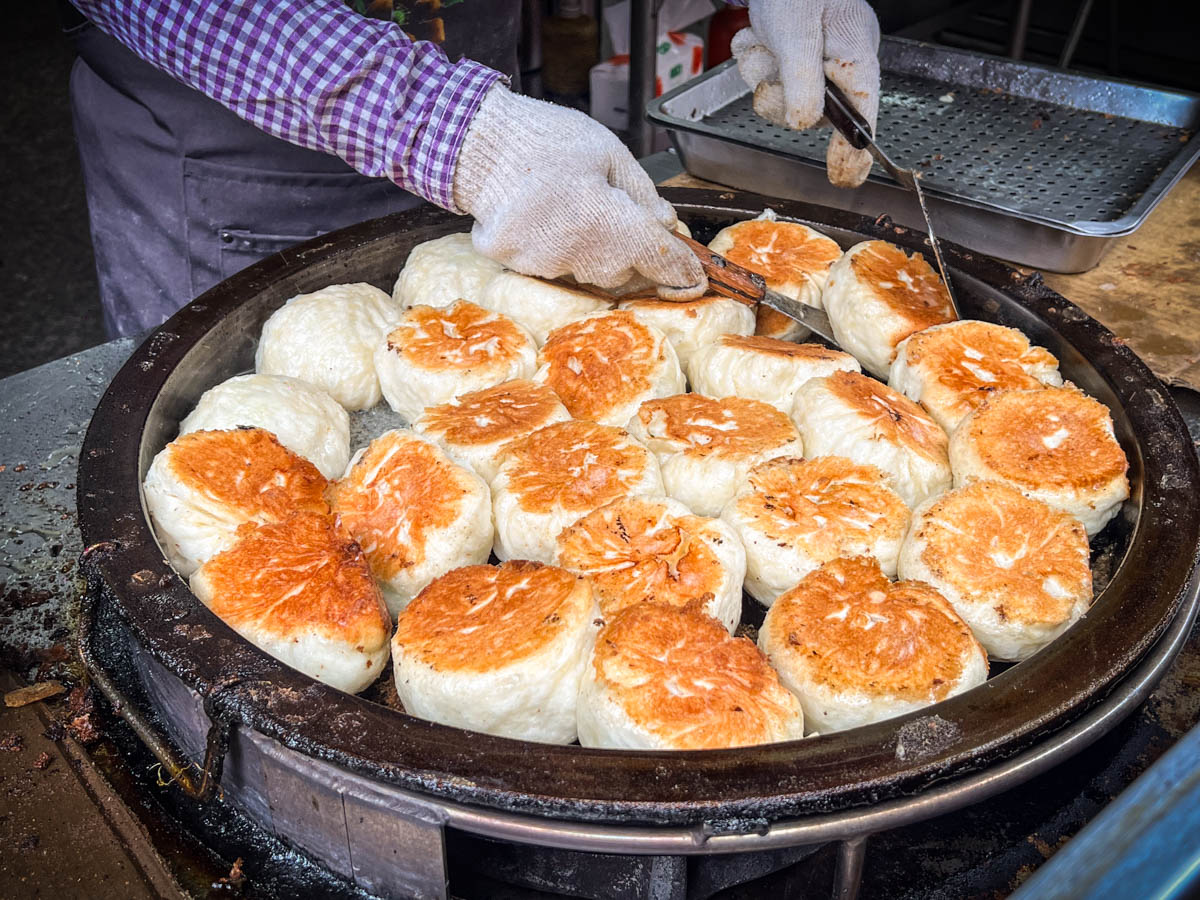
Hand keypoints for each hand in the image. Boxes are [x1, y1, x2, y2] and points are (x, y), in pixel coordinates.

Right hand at [453, 86, 706, 298]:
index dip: (681, 271)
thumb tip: (665, 225)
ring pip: (586, 272)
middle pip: (623, 271)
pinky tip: (544, 217)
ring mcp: (543, 264)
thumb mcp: (608, 152)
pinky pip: (550, 267)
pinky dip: (555, 248)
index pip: (658, 259)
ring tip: (571, 208)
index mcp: (608, 221)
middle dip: (629, 251)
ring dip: (591, 250)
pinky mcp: (514, 266)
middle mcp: (578, 253)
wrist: (474, 141)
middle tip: (615, 214)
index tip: (695, 279)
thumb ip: (642, 194)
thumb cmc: (545, 139)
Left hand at [731, 0, 879, 186]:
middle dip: (781, 96)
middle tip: (774, 64)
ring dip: (762, 72)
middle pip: (810, 113)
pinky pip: (764, 77)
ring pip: (780, 97)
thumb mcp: (798, 35)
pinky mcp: (787, 57)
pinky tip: (758, 38)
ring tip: (764, 41)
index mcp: (855, 56)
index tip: (846, 176)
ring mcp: (810, 62)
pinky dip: (754, 60)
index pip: (863, 115)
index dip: (855, 149)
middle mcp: (835, 64)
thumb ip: (803, 82)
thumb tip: (807, 124)